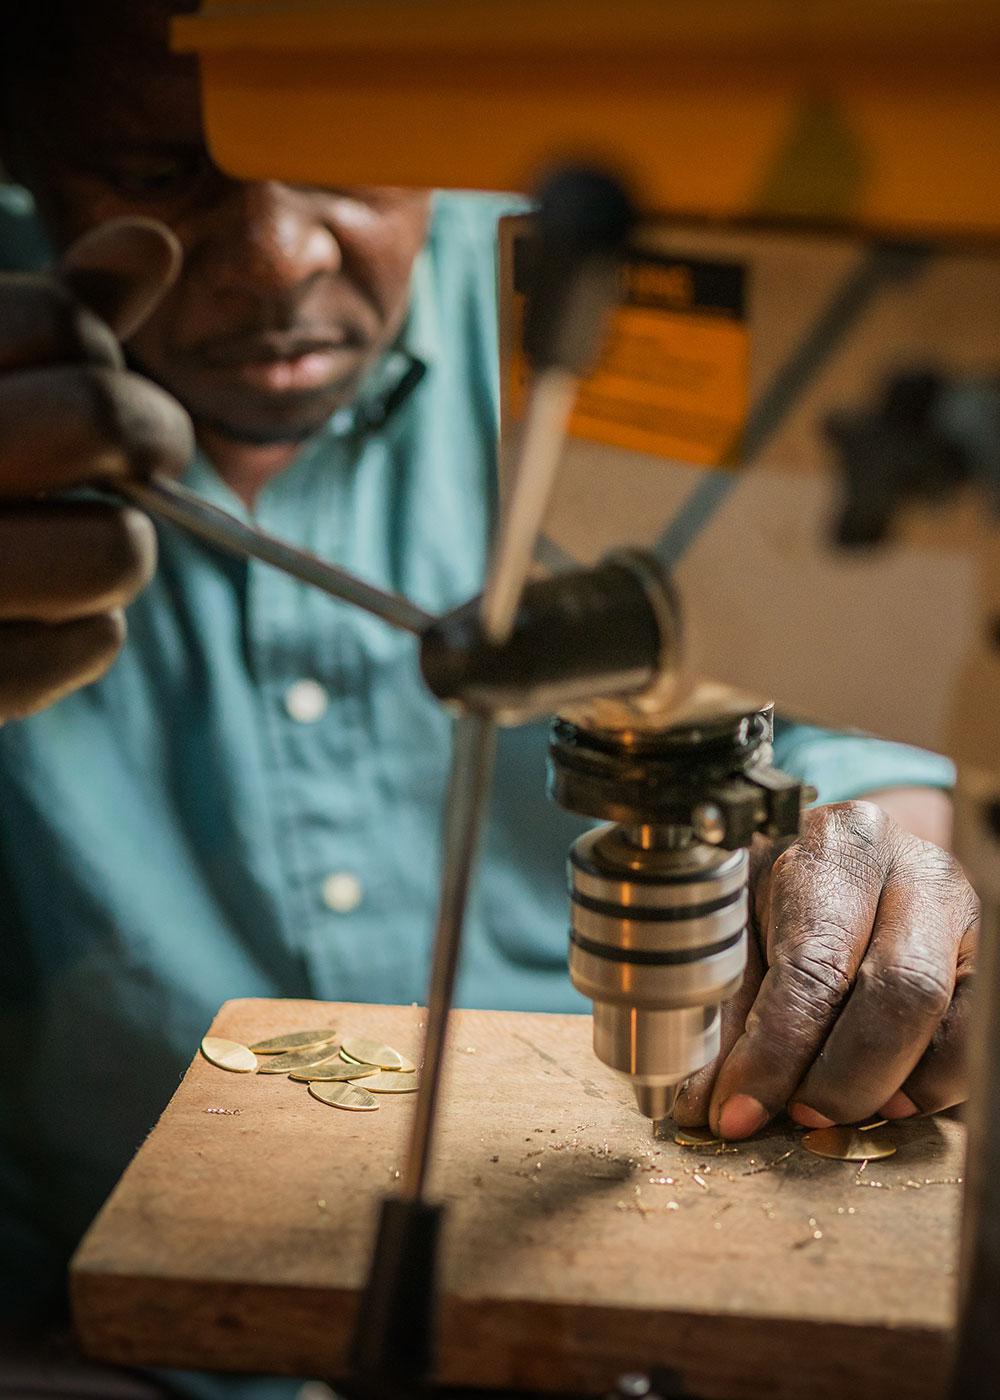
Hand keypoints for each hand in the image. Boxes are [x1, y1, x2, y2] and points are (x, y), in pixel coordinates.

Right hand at [0, 218, 192, 719]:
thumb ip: (45, 318)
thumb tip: (153, 246)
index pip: (54, 323)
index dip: (101, 347)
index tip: (103, 380)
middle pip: (96, 416)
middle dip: (150, 431)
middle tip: (148, 452)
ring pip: (117, 549)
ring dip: (120, 543)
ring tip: (71, 540)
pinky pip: (97, 642)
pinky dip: (85, 632)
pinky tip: (34, 617)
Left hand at [673, 801, 977, 1137]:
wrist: (865, 864)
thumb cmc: (794, 895)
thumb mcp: (747, 927)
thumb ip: (728, 1014)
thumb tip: (707, 1102)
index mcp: (839, 848)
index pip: (813, 962)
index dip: (774, 1051)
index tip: (738, 1108)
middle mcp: (915, 869)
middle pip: (899, 989)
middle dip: (843, 1076)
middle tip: (799, 1118)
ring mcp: (967, 912)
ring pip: (947, 1015)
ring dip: (891, 1083)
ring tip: (842, 1112)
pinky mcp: (990, 955)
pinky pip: (976, 1033)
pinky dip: (934, 1082)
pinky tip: (893, 1097)